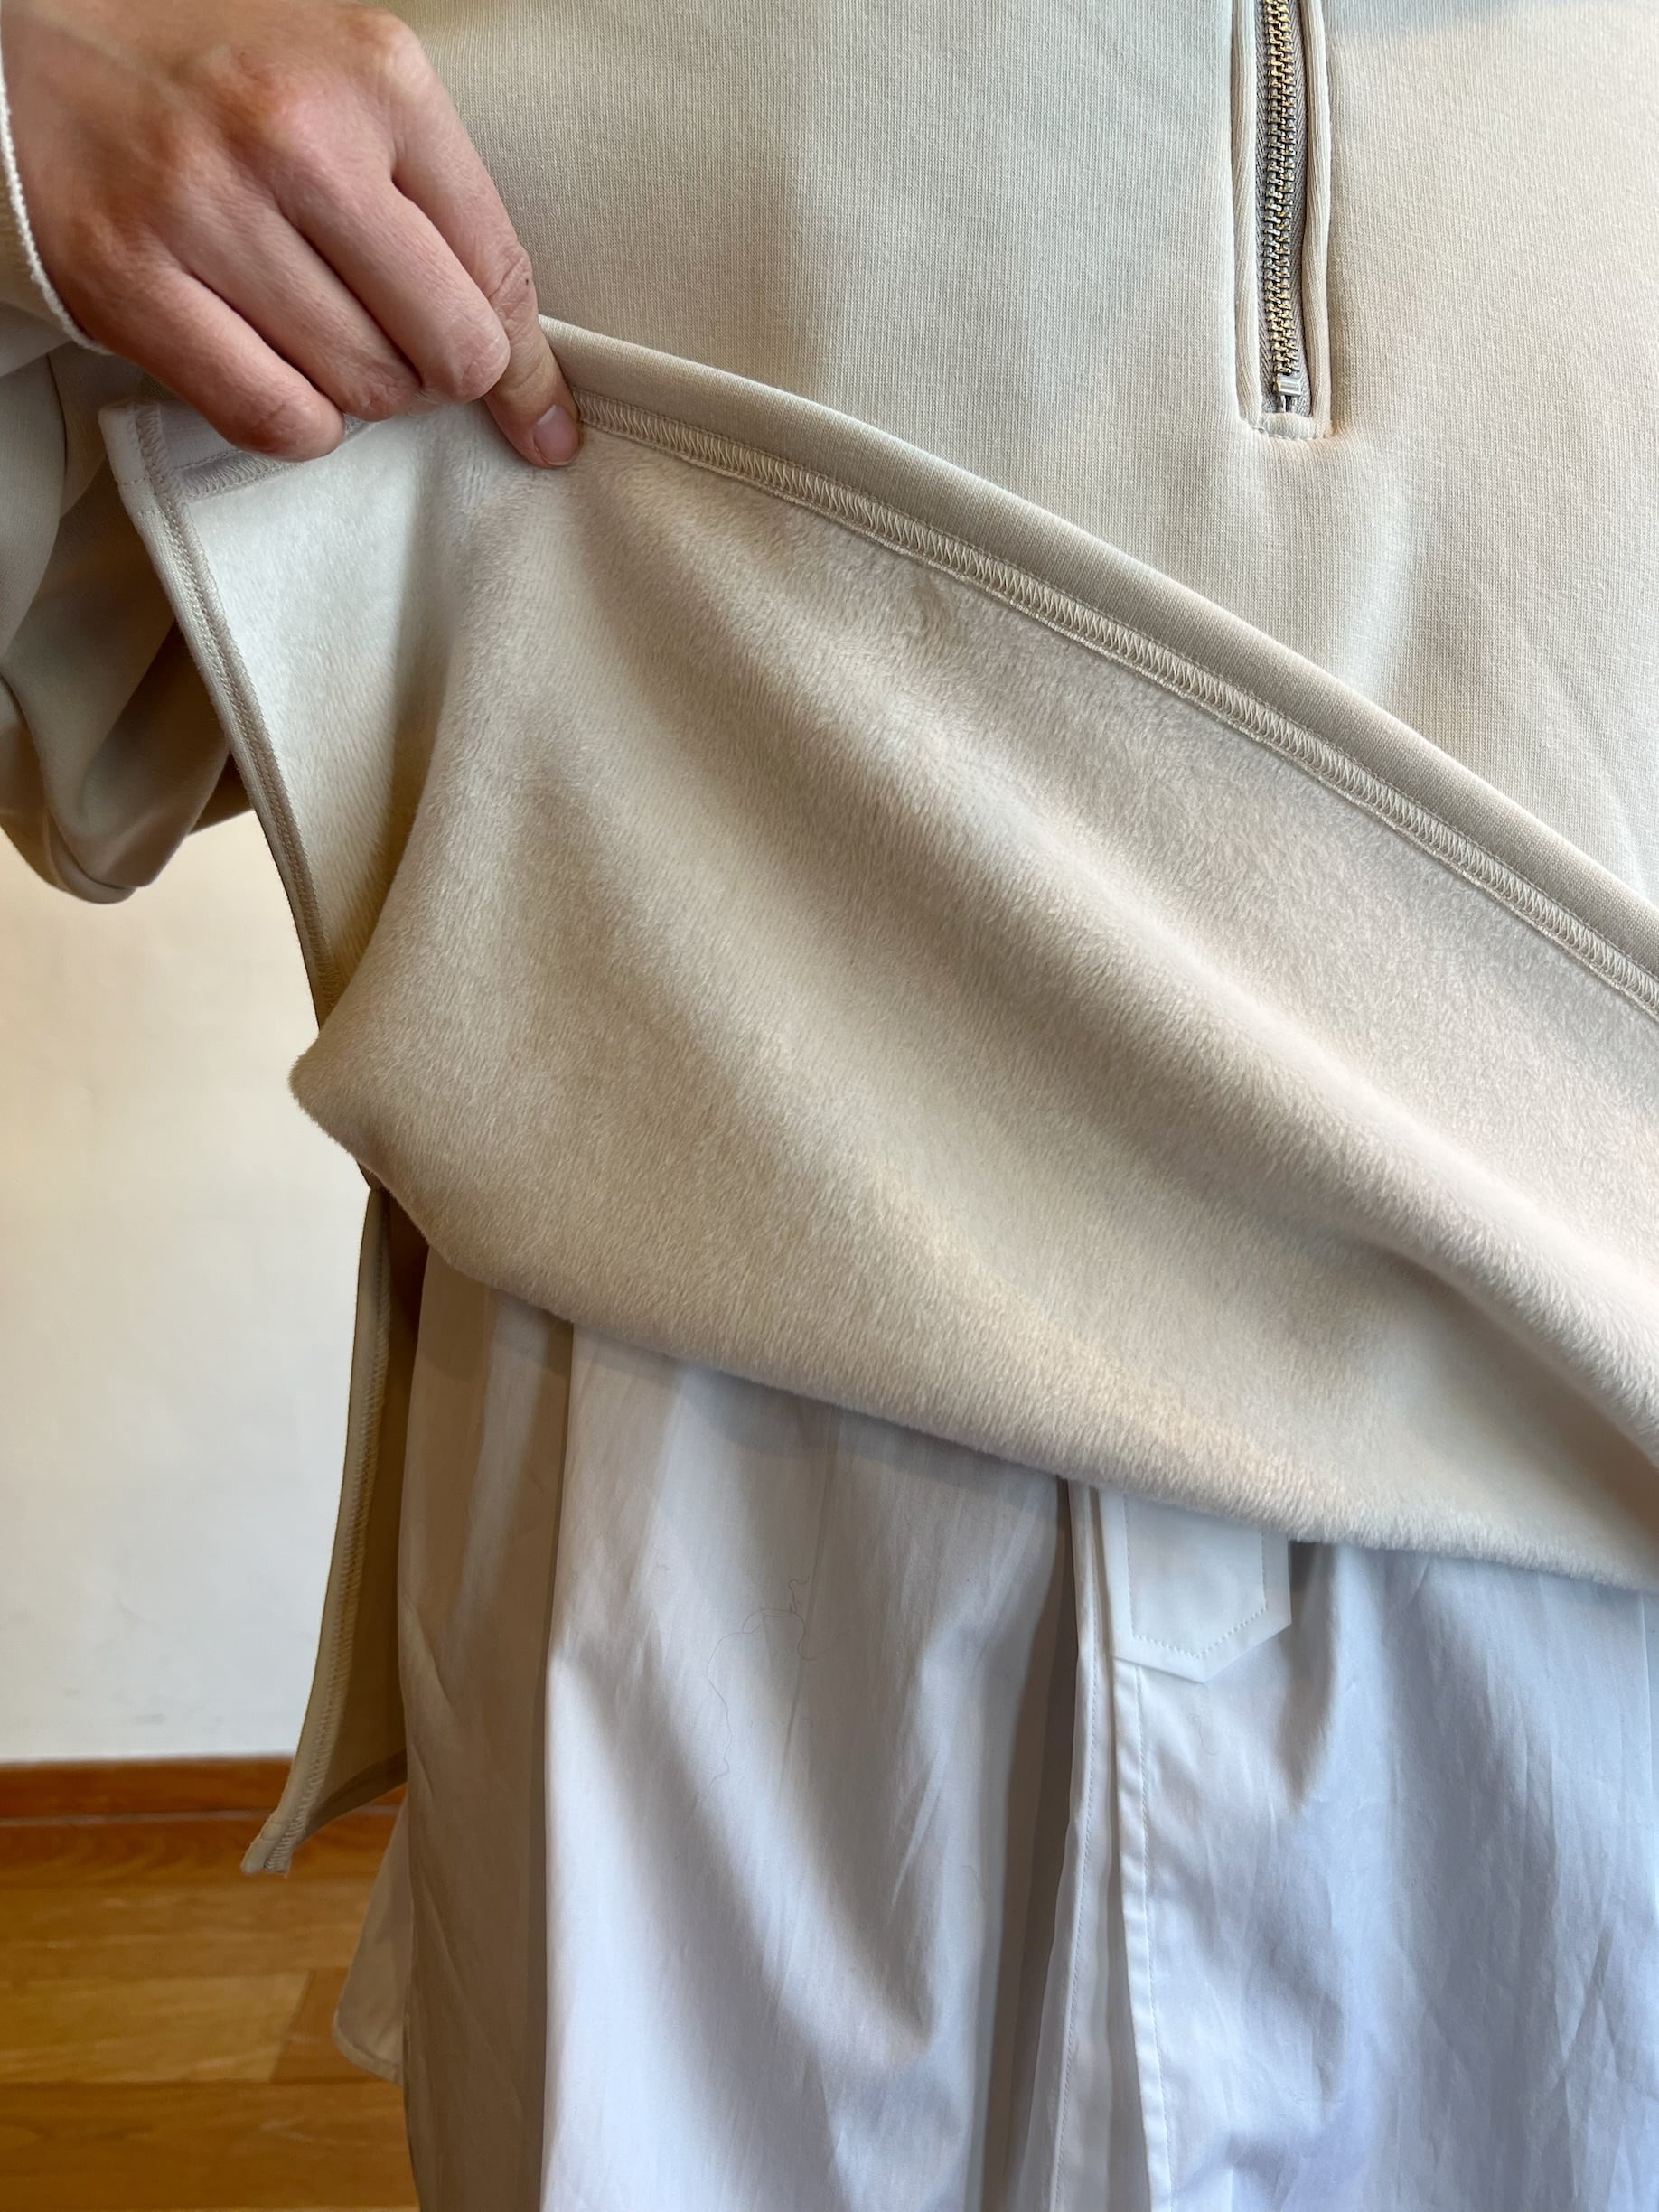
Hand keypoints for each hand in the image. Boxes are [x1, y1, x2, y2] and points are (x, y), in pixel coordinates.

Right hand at [0, 0, 580, 465]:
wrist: (29, 38)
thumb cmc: (210, 69)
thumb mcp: (343, 79)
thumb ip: (437, 193)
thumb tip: (527, 368)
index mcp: (377, 76)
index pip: (502, 273)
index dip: (528, 369)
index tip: (540, 420)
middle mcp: (296, 138)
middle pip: (448, 351)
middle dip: (442, 380)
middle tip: (407, 359)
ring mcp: (205, 210)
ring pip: (363, 392)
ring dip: (360, 393)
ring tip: (318, 334)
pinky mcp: (129, 281)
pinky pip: (272, 418)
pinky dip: (294, 421)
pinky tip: (277, 373)